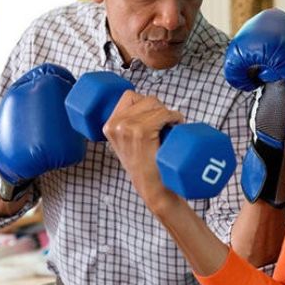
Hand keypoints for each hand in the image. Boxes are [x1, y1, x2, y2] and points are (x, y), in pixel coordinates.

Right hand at [102, 90, 184, 210]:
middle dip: (159, 108)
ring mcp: (128, 128)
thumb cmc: (145, 167)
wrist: (153, 189)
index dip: (146, 104)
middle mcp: (115, 125)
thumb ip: (127, 126)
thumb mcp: (126, 144)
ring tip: (171, 126)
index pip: (130, 96)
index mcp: (109, 126)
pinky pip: (163, 113)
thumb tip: (147, 105)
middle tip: (165, 123)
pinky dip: (174, 116)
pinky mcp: (142, 132)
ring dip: (168, 113)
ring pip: (155, 104)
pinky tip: (176, 125)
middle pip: (145, 99)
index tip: (153, 116)